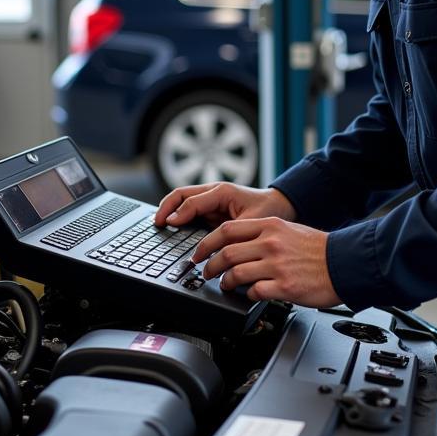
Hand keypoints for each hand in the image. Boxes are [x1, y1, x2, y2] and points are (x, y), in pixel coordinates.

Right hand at [155, 182, 295, 228]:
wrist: (280, 205)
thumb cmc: (268, 211)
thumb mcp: (250, 222)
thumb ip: (229, 231)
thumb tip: (208, 244)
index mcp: (222, 191)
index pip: (192, 200)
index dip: (178, 213)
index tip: (168, 225)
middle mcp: (213, 192)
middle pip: (181, 194)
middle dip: (166, 207)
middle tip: (156, 223)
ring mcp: (210, 199)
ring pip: (182, 200)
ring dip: (170, 210)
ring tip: (159, 225)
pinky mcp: (211, 207)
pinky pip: (189, 209)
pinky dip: (178, 216)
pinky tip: (172, 227)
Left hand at [191, 216, 341, 307]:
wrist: (344, 262)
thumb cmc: (318, 249)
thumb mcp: (288, 230)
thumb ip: (263, 235)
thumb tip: (237, 245)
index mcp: (269, 226)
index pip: (227, 230)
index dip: (207, 242)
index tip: (199, 252)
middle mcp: (270, 243)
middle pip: (226, 252)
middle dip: (209, 265)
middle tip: (205, 272)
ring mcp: (276, 265)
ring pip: (235, 273)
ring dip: (225, 282)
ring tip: (224, 285)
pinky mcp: (284, 286)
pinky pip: (254, 292)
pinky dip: (246, 294)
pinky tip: (248, 294)